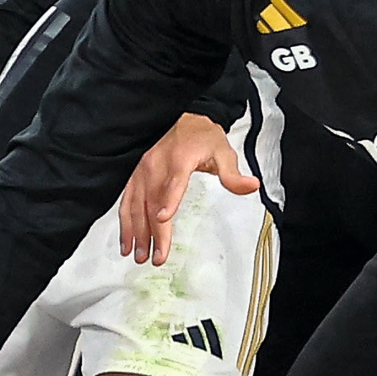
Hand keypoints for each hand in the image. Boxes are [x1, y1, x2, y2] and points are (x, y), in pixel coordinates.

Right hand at [121, 112, 254, 265]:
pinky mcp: (135, 176)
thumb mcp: (223, 152)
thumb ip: (233, 173)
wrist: (184, 118)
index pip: (173, 184)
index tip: (162, 220)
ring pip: (135, 205)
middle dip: (151, 232)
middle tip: (154, 258)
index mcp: (179, 161)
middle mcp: (156, 167)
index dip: (168, 202)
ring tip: (138, 255)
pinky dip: (124, 221)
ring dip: (135, 231)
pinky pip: (126, 200)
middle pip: (151, 203)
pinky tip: (125, 240)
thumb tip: (252, 185)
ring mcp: (142, 172)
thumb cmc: (202, 137)